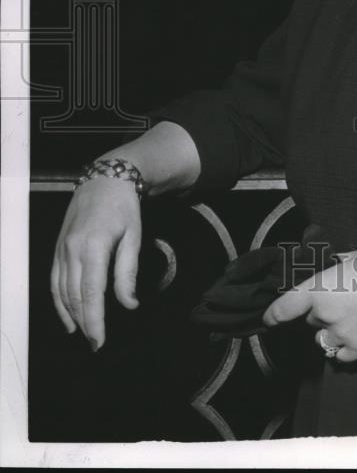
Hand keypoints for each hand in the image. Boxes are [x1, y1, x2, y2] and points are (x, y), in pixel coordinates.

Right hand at [50, 178, 141, 349]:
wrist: (104, 180)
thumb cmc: (124, 208)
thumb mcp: (134, 236)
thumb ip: (128, 272)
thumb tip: (130, 305)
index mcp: (93, 247)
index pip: (91, 293)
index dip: (94, 320)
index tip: (100, 340)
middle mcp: (72, 250)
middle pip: (74, 296)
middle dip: (84, 323)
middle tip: (95, 344)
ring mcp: (61, 250)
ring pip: (61, 292)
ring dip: (71, 316)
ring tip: (84, 334)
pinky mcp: (57, 249)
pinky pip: (54, 281)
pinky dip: (59, 302)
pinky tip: (68, 316)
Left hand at [262, 245, 356, 362]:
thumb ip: (337, 268)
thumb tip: (330, 269)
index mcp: (320, 288)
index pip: (284, 308)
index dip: (273, 314)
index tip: (268, 318)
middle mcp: (326, 315)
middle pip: (310, 319)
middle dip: (319, 312)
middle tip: (342, 300)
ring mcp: (342, 336)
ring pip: (323, 339)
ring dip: (330, 331)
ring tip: (352, 318)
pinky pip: (340, 355)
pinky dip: (344, 347)